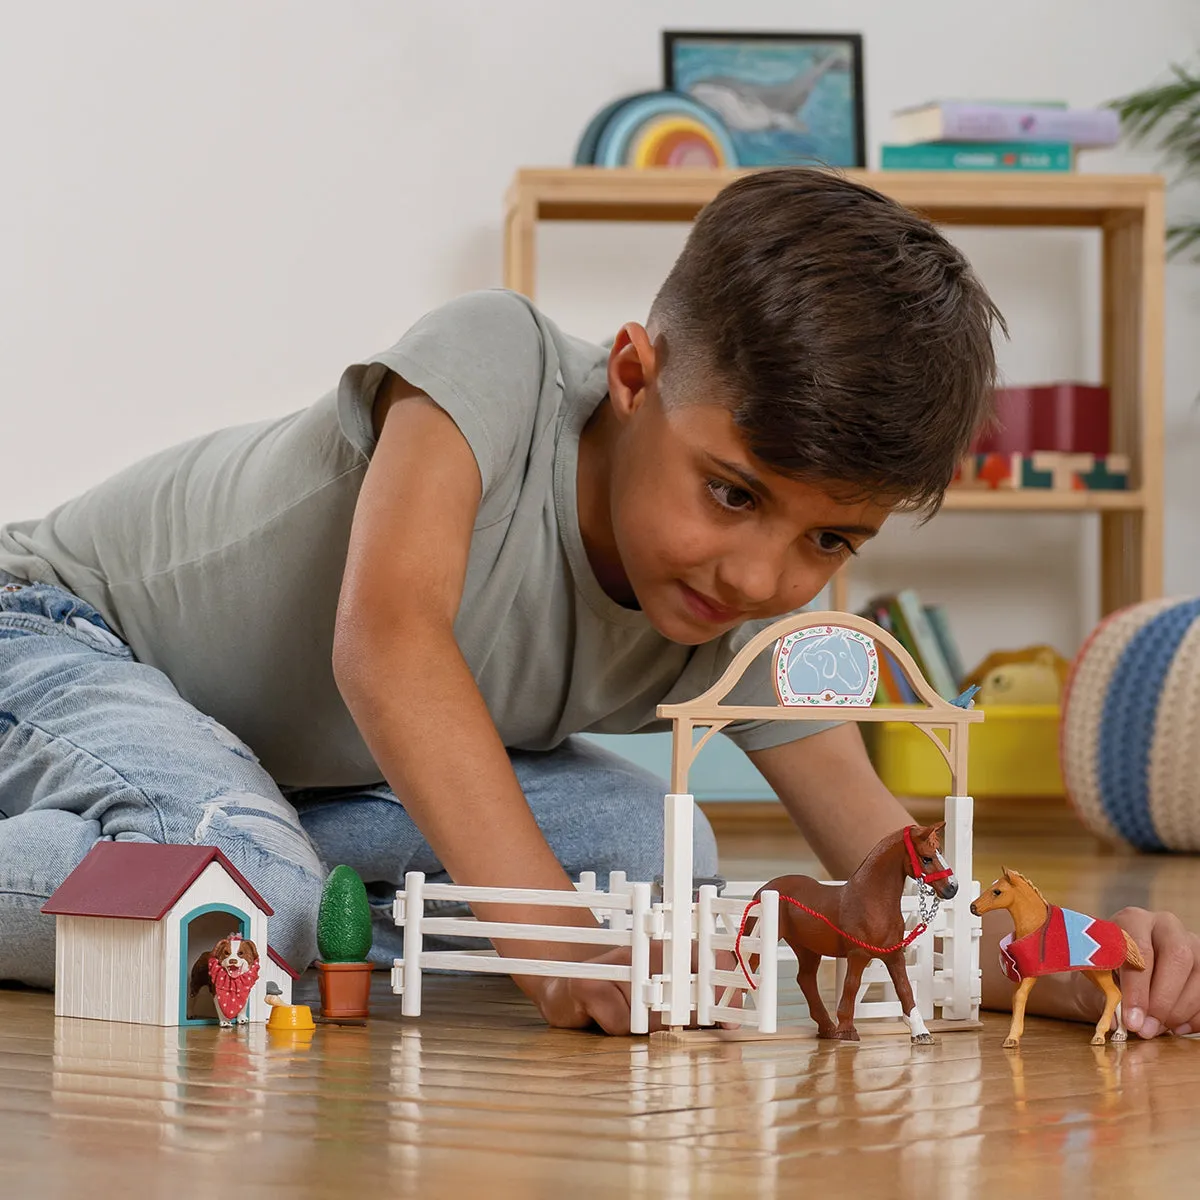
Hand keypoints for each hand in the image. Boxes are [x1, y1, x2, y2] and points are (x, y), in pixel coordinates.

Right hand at [523, 945, 744, 1034]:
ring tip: (629, 1020)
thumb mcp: (658, 999)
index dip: (724, 991)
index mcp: (667, 948)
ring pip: (650, 1015)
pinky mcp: (589, 984)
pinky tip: (602, 1018)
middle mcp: (644, 949)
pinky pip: (620, 1023)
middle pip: (684, 992)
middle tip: (680, 1032)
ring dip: (646, 1030)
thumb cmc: (617, 997)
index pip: (707, 962)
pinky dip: (616, 1031)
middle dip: (688, 1021)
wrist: (563, 988)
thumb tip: (729, 1025)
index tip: (732, 1023)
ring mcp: (616, 964)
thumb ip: (694, 1008)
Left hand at [1111, 907, 1199, 1038]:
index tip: (1131, 1020)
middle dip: (1163, 1000)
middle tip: (1147, 1028)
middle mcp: (1166, 926)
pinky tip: (1175, 1027)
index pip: (1140, 950)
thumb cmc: (1105, 964)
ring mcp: (1191, 943)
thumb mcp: (1097, 973)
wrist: (1119, 960)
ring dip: (1178, 1011)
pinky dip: (1194, 1016)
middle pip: (1178, 957)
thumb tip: (1120, 1022)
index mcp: (1133, 920)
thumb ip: (1106, 994)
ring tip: (1155, 1029)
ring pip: (1198, 976)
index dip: (1137, 989)